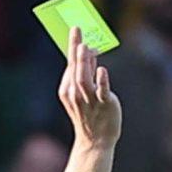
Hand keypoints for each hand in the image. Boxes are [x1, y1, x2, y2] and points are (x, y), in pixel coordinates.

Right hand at [57, 30, 120, 149]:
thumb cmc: (90, 114)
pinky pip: (101, 91)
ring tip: (85, 46)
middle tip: (77, 30)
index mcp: (67, 90)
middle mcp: (75, 94)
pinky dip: (101, 80)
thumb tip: (90, 50)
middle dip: (75, 49)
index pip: (70, 65)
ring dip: (84, 62)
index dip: (73, 47)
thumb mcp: (84, 92)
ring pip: (83, 79)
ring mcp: (89, 100)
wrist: (96, 141)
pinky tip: (102, 69)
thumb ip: (87, 72)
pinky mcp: (104, 104)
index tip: (76, 30)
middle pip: (74, 68)